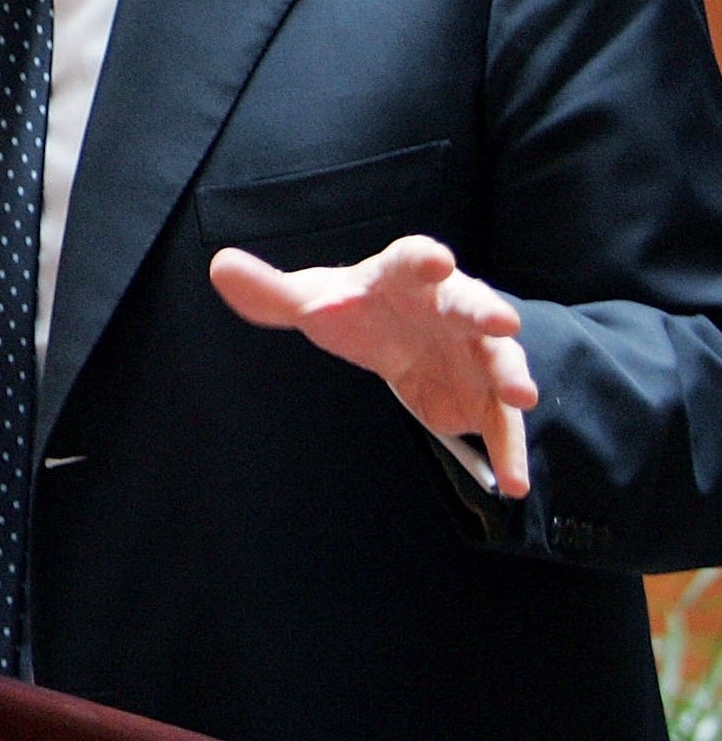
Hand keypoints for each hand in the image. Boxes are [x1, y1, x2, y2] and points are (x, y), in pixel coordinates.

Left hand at [209, 234, 538, 498]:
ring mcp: (473, 351)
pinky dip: (509, 451)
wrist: (393, 336)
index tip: (434, 258)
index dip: (423, 258)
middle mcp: (450, 307)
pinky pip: (500, 425)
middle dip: (487, 312)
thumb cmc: (355, 308)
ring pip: (499, 362)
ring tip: (522, 397)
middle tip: (502, 322)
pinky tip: (513, 483)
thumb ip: (269, 291)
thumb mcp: (311, 300)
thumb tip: (218, 266)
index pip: (412, 260)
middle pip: (471, 304)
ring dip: (513, 377)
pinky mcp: (482, 396)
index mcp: (404, 278)